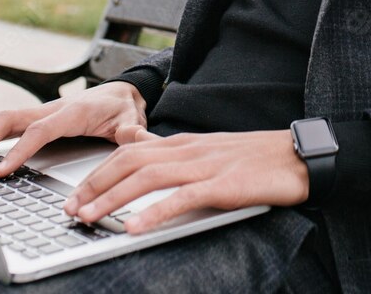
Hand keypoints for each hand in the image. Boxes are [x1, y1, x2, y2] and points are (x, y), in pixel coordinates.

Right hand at [0, 81, 146, 176]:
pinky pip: (7, 126)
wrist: (122, 92)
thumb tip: (136, 137)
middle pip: (9, 119)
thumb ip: (132, 130)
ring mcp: (40, 113)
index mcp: (71, 112)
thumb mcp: (132, 119)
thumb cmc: (124, 108)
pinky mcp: (36, 119)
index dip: (19, 150)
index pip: (39, 130)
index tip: (2, 171)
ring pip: (3, 121)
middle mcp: (51, 109)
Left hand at [66, 128, 309, 233]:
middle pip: (129, 160)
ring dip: (112, 198)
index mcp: (184, 143)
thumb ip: (180, 159)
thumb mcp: (212, 154)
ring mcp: (205, 166)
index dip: (98, 172)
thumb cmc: (258, 159)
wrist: (301, 156)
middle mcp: (189, 150)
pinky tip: (133, 226)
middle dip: (94, 184)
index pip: (129, 151)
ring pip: (146, 177)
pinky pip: (181, 198)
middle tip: (69, 208)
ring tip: (88, 217)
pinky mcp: (223, 185)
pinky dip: (153, 212)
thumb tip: (148, 164)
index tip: (75, 193)